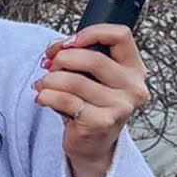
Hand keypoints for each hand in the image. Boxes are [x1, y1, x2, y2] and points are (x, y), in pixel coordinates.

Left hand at [36, 24, 149, 176]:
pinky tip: (43, 98)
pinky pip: (64, 100)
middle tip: (49, 67)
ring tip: (43, 85)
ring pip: (73, 81)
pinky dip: (46, 96)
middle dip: (62, 60)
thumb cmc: (89, 104)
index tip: (68, 43)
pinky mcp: (101, 122)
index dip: (90, 33)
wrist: (92, 143)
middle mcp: (133, 88)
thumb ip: (79, 56)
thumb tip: (57, 49)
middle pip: (92, 58)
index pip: (120, 35)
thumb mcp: (91, 77)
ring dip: (49, 80)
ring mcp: (120, 107)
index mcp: (134, 69)